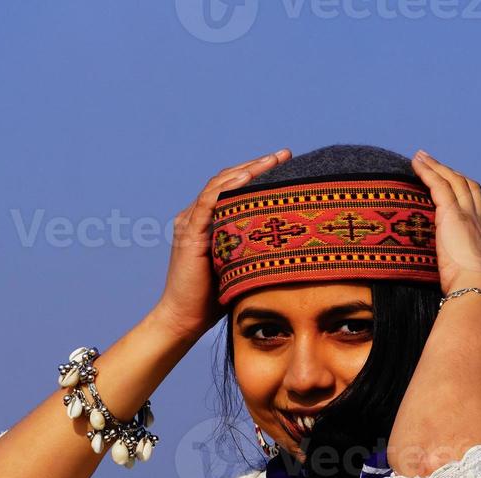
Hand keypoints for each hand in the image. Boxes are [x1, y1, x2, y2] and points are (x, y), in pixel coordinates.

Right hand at [154, 148, 292, 338]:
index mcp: (209, 222)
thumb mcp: (243, 265)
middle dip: (257, 166)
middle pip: (228, 180)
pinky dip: (227, 188)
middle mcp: (197, 217)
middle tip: (285, 155)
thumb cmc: (215, 299)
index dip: (258, 174)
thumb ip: (257, 248)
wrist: (185, 319)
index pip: (234, 188)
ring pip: (219, 185)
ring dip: (247, 170)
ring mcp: (191, 223)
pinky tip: (247, 178)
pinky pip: (208, 202)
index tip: (287, 165)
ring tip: (273, 160)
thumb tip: (295, 242)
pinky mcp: (189, 233)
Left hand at [410, 150, 480, 296]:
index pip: (477, 207)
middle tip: (435, 163)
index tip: (454, 187)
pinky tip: (416, 163)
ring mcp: (468, 215)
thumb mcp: (472, 281)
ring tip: (421, 157)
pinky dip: (428, 171)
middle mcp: (480, 220)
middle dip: (451, 173)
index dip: (466, 195)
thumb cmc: (473, 293)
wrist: (479, 289)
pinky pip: (439, 185)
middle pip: (467, 187)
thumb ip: (464, 276)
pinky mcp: (452, 214)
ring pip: (453, 181)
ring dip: (437, 166)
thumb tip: (454, 286)